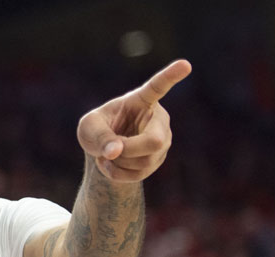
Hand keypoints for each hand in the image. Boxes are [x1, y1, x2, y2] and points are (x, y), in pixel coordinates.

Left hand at [77, 59, 191, 181]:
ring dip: (118, 163)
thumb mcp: (88, 127)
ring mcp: (163, 140)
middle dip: (127, 151)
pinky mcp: (158, 159)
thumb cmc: (97, 129)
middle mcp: (158, 119)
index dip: (171, 77)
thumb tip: (115, 152)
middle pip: (154, 141)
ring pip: (145, 161)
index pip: (158, 86)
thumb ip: (99, 136)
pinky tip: (111, 164)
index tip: (185, 64)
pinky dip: (118, 174)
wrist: (103, 149)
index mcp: (141, 100)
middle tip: (108, 150)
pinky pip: (139, 174)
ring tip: (107, 154)